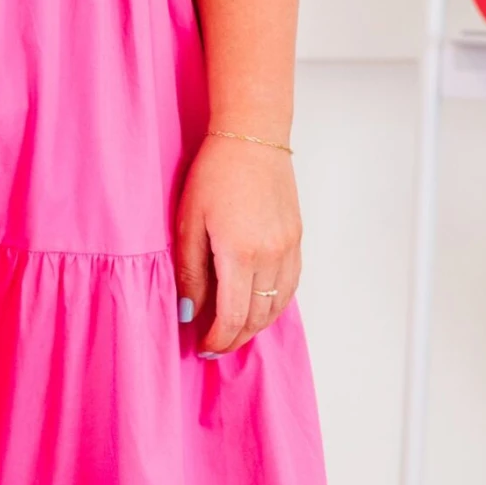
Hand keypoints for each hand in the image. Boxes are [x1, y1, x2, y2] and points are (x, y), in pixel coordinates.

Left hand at [174, 133, 301, 355]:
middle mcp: (271, 256)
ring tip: (233, 331)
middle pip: (257, 317)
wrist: (253, 136)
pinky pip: (289, 286)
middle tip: (214, 346)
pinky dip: (273, 305)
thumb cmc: (215, 173)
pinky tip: (256, 307)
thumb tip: (189, 313)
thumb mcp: (188, 223)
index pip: (233, 317)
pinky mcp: (297, 239)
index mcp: (241, 254)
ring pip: (277, 306)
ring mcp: (289, 248)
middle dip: (235, 338)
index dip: (219, 340)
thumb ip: (189, 273)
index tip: (203, 347)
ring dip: (256, 326)